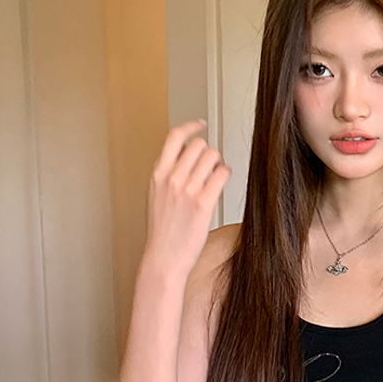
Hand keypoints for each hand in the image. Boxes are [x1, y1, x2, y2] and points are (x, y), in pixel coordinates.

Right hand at [143, 119, 231, 275]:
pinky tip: (221, 183)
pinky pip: (222, 174)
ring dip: (219, 163)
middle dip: (209, 152)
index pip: (174, 137)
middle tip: (210, 166)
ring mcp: (187, 190)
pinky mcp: (203, 203)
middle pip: (199, 146)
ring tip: (216, 176)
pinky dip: (225, 174)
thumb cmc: (163, 231)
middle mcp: (171, 179)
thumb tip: (188, 153)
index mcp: (158, 174)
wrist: (164, 258)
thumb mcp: (156, 196)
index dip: (191, 126)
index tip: (201, 124)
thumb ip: (168, 173)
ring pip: (213, 156)